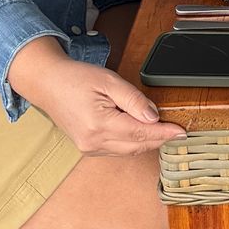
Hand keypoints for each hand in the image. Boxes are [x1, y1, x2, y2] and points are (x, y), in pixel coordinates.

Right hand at [12, 38, 184, 160]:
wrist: (47, 84)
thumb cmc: (75, 78)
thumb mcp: (108, 81)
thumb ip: (133, 100)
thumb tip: (154, 117)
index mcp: (99, 124)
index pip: (140, 132)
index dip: (163, 133)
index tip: (180, 132)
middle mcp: (93, 142)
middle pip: (136, 145)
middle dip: (158, 138)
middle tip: (176, 131)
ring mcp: (89, 148)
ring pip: (128, 150)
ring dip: (146, 141)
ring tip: (163, 130)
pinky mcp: (87, 149)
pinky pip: (117, 150)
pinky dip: (132, 143)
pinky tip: (141, 132)